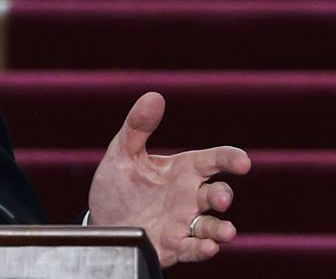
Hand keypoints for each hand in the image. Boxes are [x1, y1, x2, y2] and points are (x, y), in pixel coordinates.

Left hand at [87, 91, 250, 266]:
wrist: (101, 224)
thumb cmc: (117, 187)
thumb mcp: (123, 154)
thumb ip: (137, 127)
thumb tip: (153, 96)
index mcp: (181, 171)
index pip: (213, 161)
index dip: (230, 158)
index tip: (243, 161)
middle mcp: (188, 197)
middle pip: (218, 194)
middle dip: (224, 196)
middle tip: (219, 197)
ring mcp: (183, 223)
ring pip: (213, 226)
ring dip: (222, 229)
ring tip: (226, 231)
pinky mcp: (173, 246)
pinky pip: (194, 249)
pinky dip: (203, 249)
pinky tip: (208, 247)